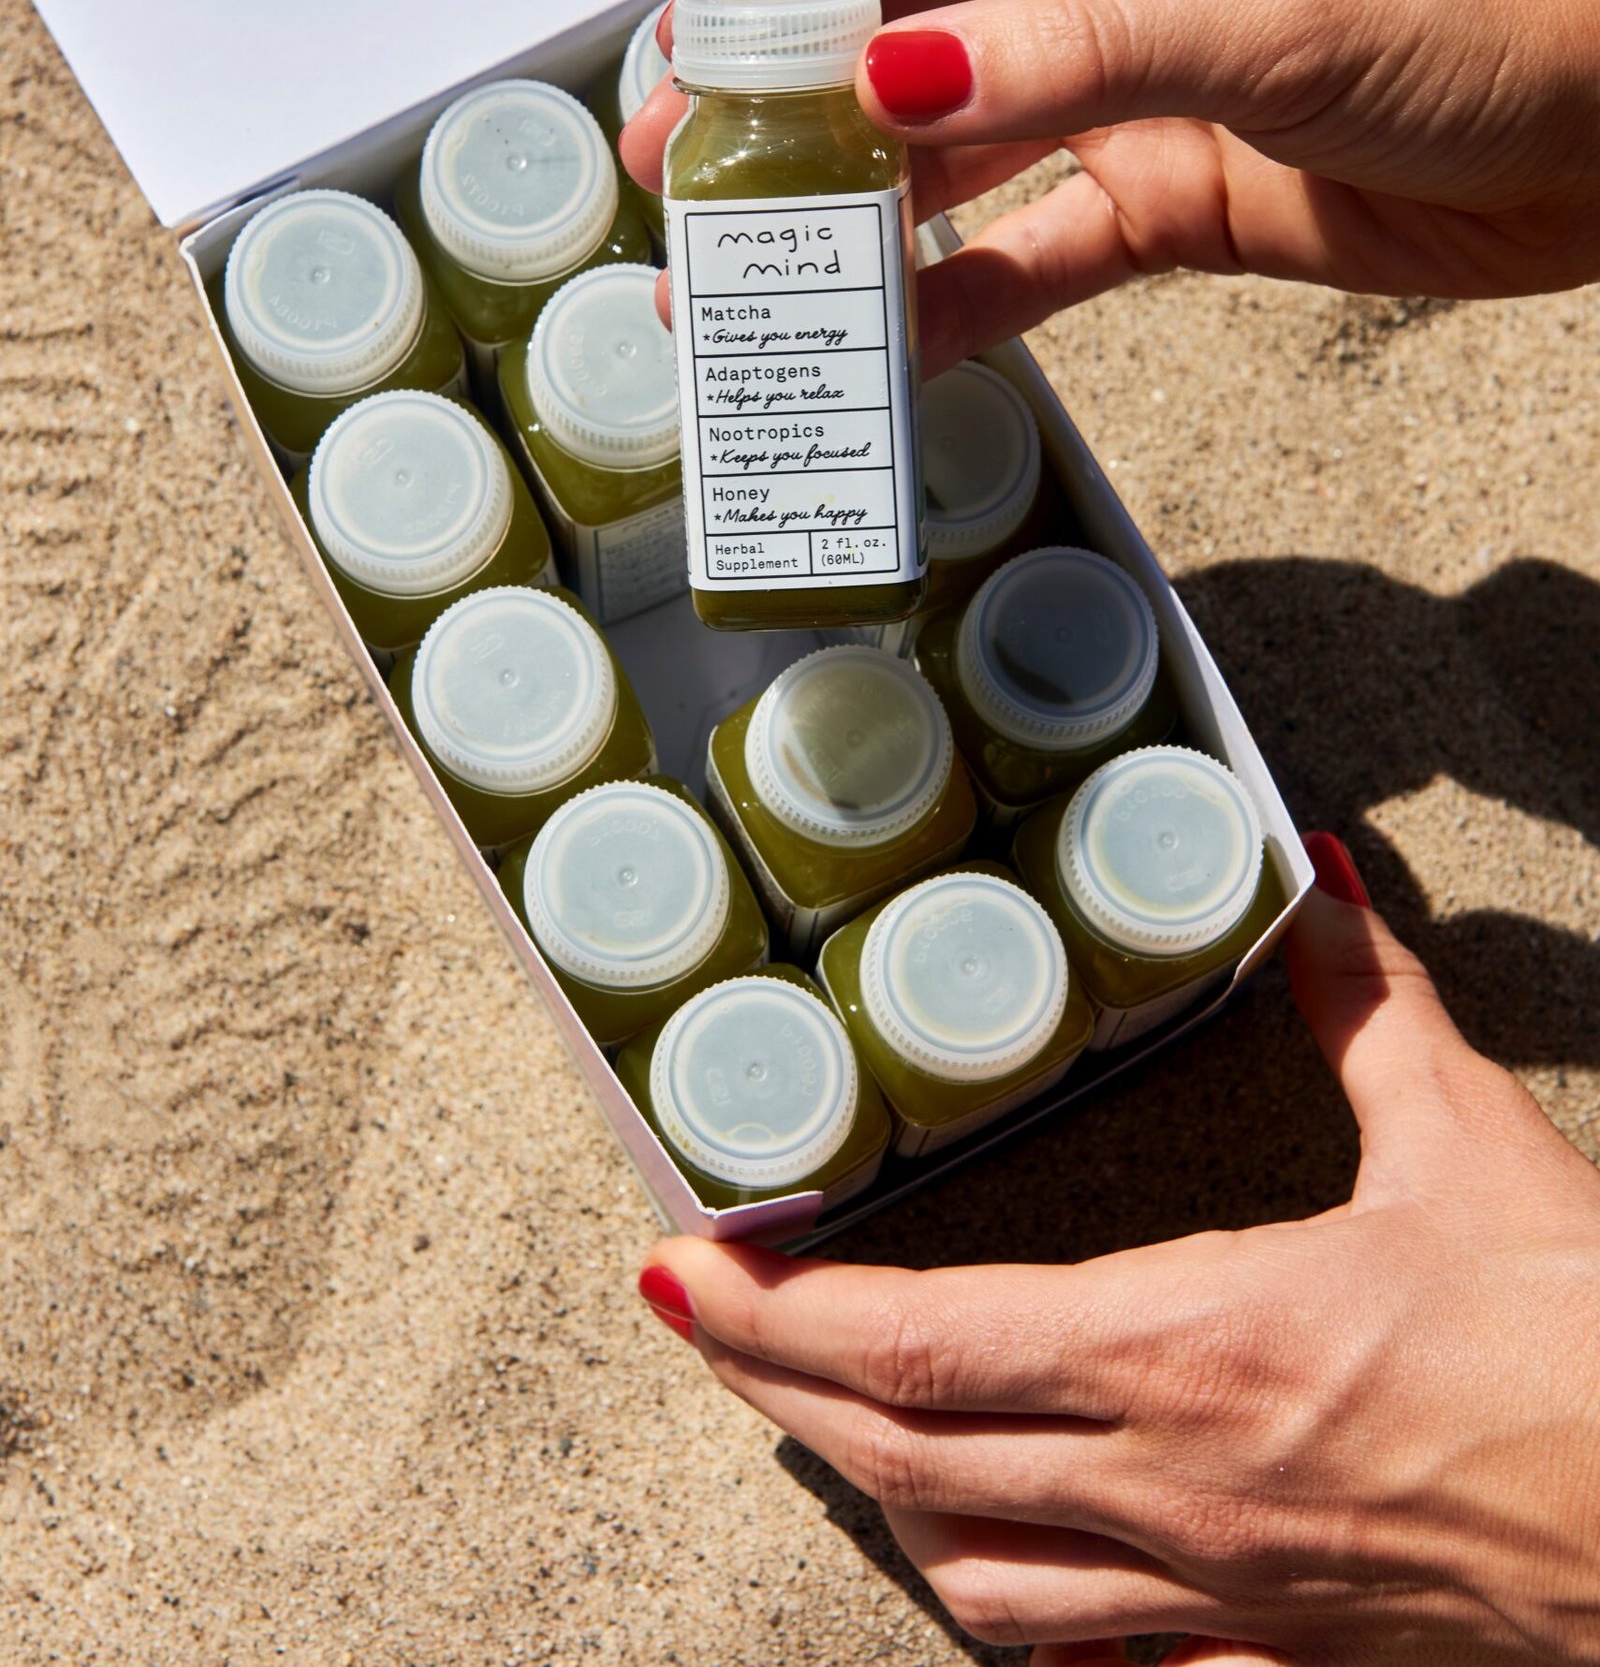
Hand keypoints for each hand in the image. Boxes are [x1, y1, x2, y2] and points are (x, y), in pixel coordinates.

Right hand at [621, 0, 1599, 374]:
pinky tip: (885, 343)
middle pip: (889, 10)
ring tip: (749, 273)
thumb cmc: (1476, 18)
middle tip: (686, 168)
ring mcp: (1118, 89)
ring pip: (941, 139)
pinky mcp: (1158, 197)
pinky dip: (955, 297)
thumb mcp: (1265, 18)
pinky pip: (1024, 250)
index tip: (698, 19)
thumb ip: (1074, 54)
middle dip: (777, 82)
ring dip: (845, 202)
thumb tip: (894, 76)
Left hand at [638, 863, 1599, 1663]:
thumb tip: (1316, 883)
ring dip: (865, 1482)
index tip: (685, 1264)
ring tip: (815, 1404)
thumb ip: (1365, 1006)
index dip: (776, 1309)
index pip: (921, 1342)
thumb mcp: (1467, 1146)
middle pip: (897, 1452)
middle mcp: (1170, 1484)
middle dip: (767, 1380)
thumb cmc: (1582, 1353)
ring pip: (965, 1568)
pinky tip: (979, 1552)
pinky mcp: (1268, 1643)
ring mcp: (1210, 1584)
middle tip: (691, 1314)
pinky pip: (1082, 1646)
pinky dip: (996, 1591)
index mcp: (1194, 1349)